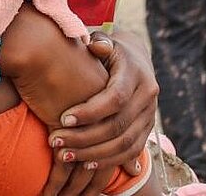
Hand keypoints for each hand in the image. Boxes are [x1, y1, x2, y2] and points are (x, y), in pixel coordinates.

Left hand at [47, 35, 156, 177]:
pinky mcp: (147, 129)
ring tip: (65, 155)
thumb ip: (97, 43)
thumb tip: (95, 46)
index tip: (61, 119)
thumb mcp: (102, 41)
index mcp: (136, 73)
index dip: (89, 112)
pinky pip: (131, 151)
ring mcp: (150, 115)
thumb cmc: (105, 49)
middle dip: (85, 137)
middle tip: (55, 141)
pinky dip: (109, 161)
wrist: (134, 58)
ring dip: (94, 154)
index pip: (115, 98)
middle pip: (119, 126)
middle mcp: (148, 96)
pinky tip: (85, 164)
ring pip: (125, 144)